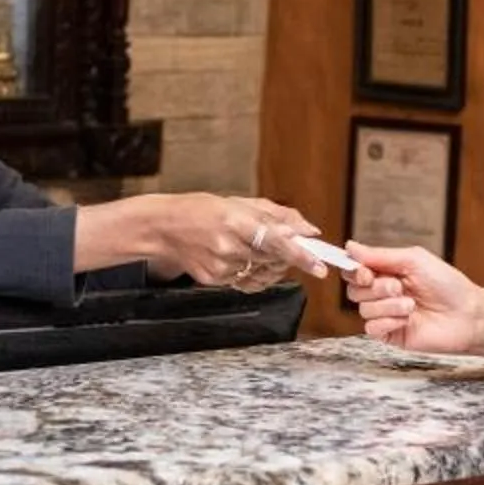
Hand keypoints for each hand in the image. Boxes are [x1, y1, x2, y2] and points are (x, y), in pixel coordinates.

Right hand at [150, 194, 324, 290]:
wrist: (164, 228)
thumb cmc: (202, 210)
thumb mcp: (241, 202)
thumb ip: (279, 215)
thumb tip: (309, 231)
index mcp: (236, 220)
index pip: (277, 242)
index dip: (300, 255)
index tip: (319, 266)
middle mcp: (229, 246)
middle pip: (273, 260)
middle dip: (288, 258)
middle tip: (291, 249)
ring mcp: (221, 267)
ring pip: (263, 273)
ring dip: (270, 265)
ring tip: (255, 248)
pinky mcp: (215, 280)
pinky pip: (247, 282)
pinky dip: (253, 273)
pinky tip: (243, 259)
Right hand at [343, 242, 483, 355]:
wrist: (468, 315)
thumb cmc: (448, 285)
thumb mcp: (414, 260)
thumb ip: (380, 255)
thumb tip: (350, 247)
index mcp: (387, 272)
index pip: (355, 271)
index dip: (354, 271)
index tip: (365, 272)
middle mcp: (384, 293)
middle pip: (354, 290)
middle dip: (375, 287)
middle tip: (398, 286)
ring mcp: (386, 314)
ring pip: (363, 309)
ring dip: (388, 305)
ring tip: (411, 304)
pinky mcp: (391, 334)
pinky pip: (372, 328)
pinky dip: (388, 322)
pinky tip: (407, 320)